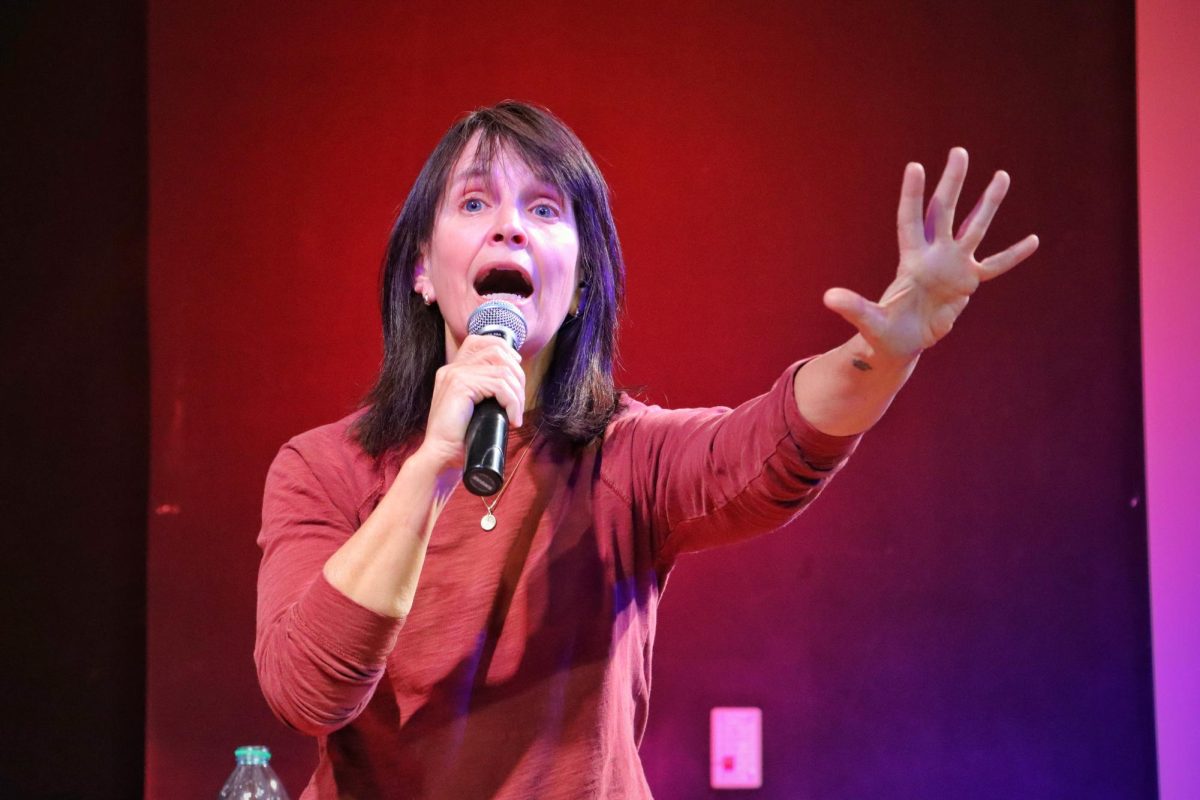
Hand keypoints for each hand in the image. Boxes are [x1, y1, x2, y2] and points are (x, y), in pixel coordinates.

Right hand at [418, 335, 525, 469]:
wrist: (441, 455)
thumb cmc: (459, 438)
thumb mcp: (473, 408)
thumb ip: (484, 391)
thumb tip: (513, 384)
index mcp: (452, 371)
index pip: (479, 342)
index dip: (503, 348)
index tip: (516, 367)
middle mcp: (452, 368)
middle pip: (495, 350)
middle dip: (517, 373)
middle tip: (519, 400)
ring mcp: (455, 374)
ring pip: (502, 370)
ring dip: (517, 392)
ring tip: (516, 412)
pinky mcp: (460, 385)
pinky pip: (499, 385)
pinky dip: (513, 402)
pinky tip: (512, 419)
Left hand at [823, 147, 1038, 363]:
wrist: (900, 345)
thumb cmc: (881, 332)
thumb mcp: (869, 320)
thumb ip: (854, 307)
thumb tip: (828, 297)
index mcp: (910, 261)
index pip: (911, 220)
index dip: (913, 195)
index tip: (915, 166)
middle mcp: (933, 256)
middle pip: (945, 212)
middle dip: (952, 183)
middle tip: (959, 151)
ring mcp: (952, 267)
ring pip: (974, 228)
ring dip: (988, 203)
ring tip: (1002, 175)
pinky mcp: (967, 284)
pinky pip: (995, 266)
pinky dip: (1012, 255)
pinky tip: (1033, 239)